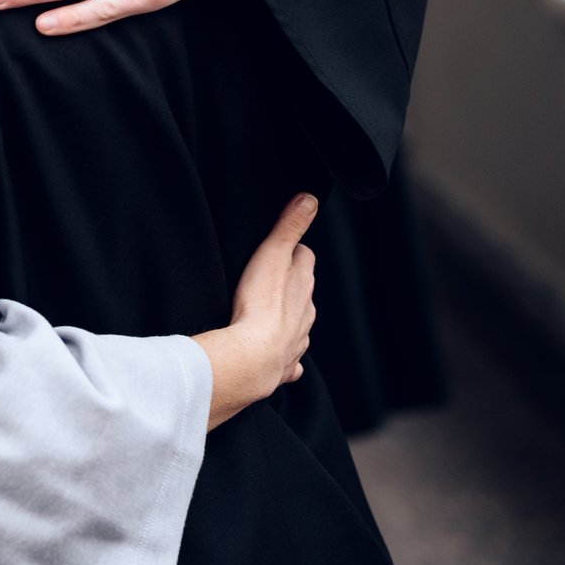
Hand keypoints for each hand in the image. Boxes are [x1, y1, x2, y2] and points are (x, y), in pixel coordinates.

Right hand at [193, 194, 317, 427]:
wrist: (254, 356)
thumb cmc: (260, 304)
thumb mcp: (272, 255)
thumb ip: (290, 227)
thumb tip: (310, 199)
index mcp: (303, 285)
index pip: (305, 259)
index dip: (294, 252)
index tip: (282, 249)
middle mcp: (306, 313)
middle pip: (304, 292)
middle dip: (292, 285)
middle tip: (271, 280)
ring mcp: (297, 341)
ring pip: (300, 326)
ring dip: (289, 319)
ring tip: (271, 315)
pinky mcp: (284, 365)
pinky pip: (291, 362)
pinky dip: (287, 357)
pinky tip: (280, 357)